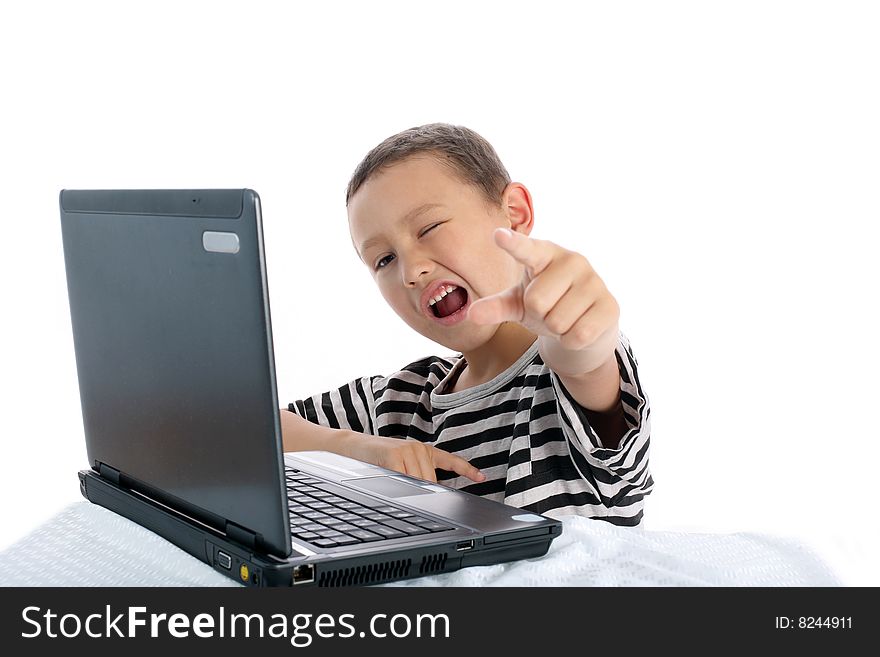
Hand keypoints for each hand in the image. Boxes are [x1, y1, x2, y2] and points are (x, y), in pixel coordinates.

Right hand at [342, 434, 485, 483]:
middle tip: (402, 482)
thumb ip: (418, 474)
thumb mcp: (402, 465)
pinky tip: (389, 474)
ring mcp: (408, 450)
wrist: (355, 447)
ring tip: (391, 474)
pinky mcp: (395, 455)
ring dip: (407, 487)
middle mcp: (419, 448)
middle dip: (422, 490)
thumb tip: (430, 492)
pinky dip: (398, 484)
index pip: (450, 460)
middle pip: (432, 482)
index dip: (467, 469)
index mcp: (424, 450)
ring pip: (419, 483)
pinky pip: (404, 480)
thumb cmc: (379, 459)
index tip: (482, 477)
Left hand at [467, 228, 619, 374]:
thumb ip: (496, 306)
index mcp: (544, 253)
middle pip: (537, 302)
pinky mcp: (609, 305)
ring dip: (556, 329)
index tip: (498, 235)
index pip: (526, 249)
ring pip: (558, 321)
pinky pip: (578, 335)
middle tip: (549, 309)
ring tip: (565, 317)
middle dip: (539, 315)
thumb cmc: (547, 305)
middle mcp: (572, 260)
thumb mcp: (518, 304)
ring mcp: (594, 281)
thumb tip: (472, 314)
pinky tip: (580, 327)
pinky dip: (572, 341)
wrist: (586, 324)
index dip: (513, 244)